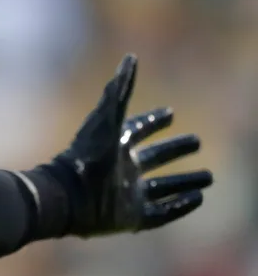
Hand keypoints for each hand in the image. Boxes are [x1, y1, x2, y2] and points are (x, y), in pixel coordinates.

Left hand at [55, 53, 211, 236]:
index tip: (170, 113)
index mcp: (114, 146)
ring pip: (162, 187)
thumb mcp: (106, 120)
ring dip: (184, 181)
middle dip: (174, 149)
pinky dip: (179, 207)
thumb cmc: (86, 156)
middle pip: (153, 157)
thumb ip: (119, 91)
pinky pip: (161, 213)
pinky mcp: (131, 218)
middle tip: (196, 141)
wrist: (66, 198)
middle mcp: (123, 169)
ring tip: (208, 177)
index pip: (137, 130)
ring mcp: (127, 194)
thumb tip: (130, 58)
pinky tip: (198, 199)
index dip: (153, 121)